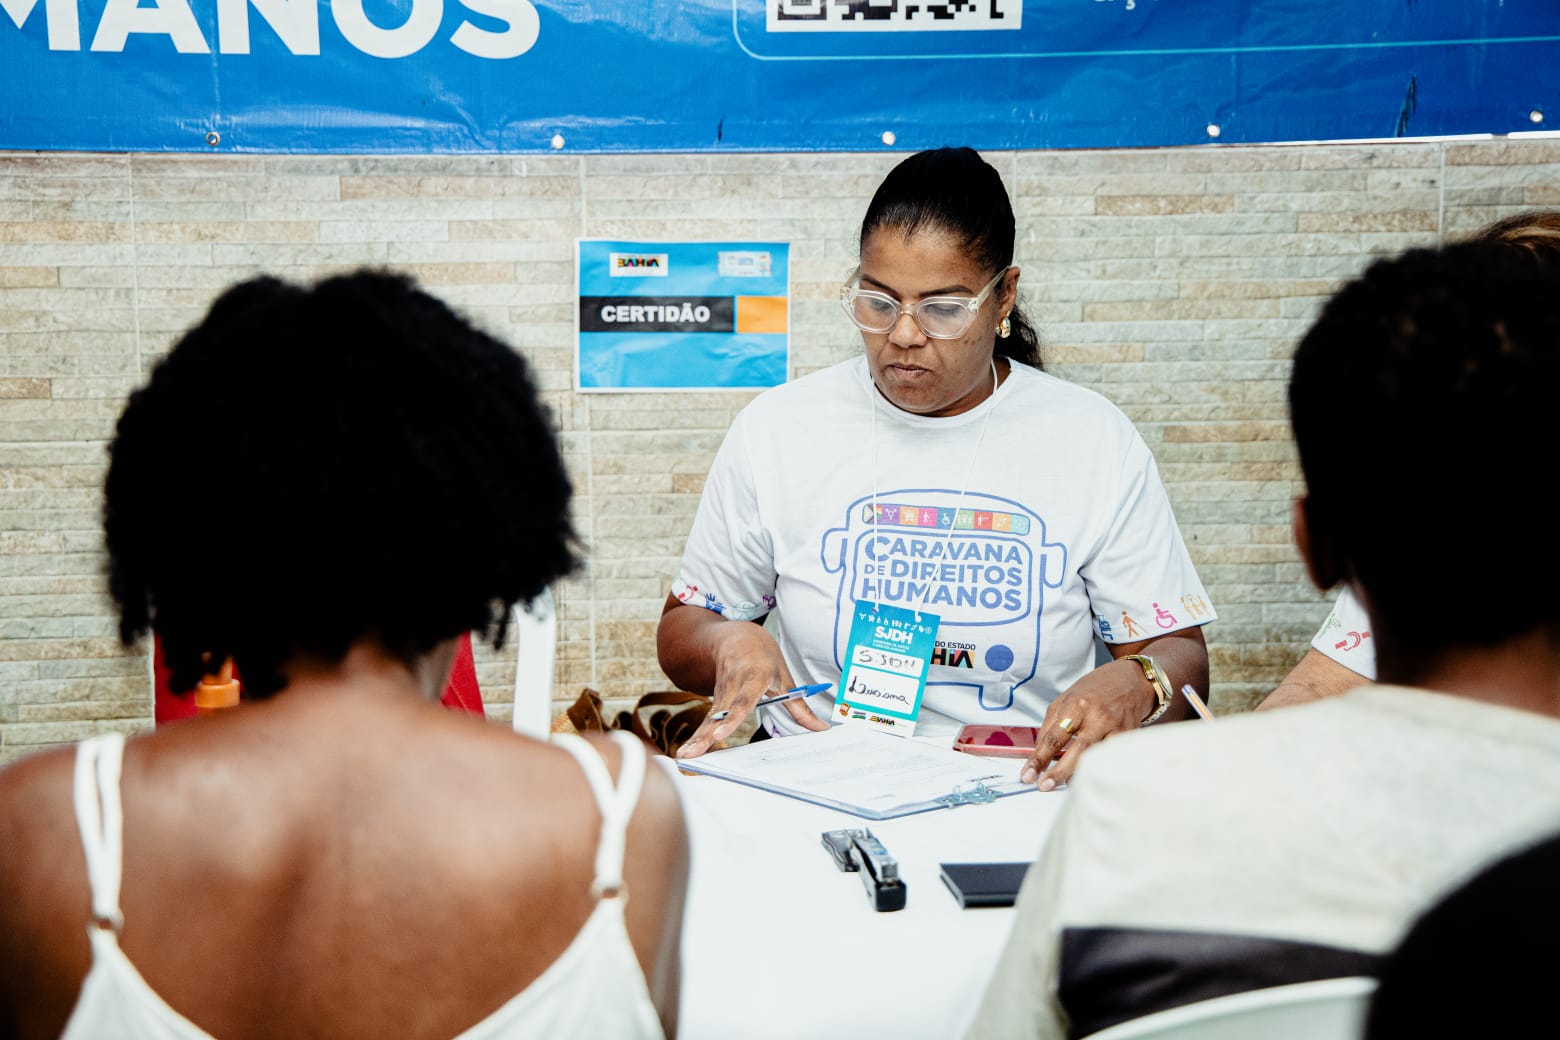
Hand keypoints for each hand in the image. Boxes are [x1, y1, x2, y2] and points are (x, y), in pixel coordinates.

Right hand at [674, 625, 827, 758]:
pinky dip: (697, 736)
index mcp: (753, 676)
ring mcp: (721, 692)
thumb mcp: (784, 677)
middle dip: (706, 735)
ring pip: (709, 718)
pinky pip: (706, 720)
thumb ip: (800, 707)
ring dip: (697, 739)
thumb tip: (822, 729)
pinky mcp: (714, 699)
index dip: (732, 718)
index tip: (720, 734)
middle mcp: (733, 684)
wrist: (736, 636)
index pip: (743, 700)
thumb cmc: (763, 656)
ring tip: (686, 757)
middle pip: (719, 714)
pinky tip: (687, 752)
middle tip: (694, 754)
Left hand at [1019, 659, 1153, 789]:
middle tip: (1043, 786)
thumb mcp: (1065, 699)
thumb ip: (1051, 726)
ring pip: (1097, 756)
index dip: (1039, 758)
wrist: (1131, 680)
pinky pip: (1113, 758)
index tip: (1028, 775)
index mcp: (1076, 704)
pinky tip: (1090, 778)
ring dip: (1079, 775)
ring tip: (1065, 785)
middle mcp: (1097, 716)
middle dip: (1059, 772)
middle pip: (1077, 749)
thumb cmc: (1094, 690)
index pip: (1054, 736)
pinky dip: (1100, 770)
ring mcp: (1115, 727)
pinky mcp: (1129, 735)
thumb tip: (1038, 755)